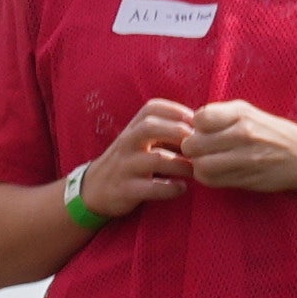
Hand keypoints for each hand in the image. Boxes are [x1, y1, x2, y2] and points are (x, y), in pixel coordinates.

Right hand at [80, 102, 197, 220]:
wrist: (94, 189)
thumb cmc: (128, 162)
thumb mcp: (138, 142)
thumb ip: (163, 132)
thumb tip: (202, 127)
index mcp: (132, 129)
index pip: (152, 108)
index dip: (177, 111)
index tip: (197, 124)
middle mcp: (127, 143)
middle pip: (150, 127)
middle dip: (178, 132)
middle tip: (200, 146)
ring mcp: (125, 166)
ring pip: (156, 159)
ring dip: (182, 164)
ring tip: (196, 171)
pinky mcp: (126, 189)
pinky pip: (151, 188)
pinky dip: (170, 188)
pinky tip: (181, 188)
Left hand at [179, 95, 296, 198]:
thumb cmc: (270, 132)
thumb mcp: (247, 113)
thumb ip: (218, 115)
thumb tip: (185, 124)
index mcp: (241, 114)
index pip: (198, 119)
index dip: (196, 126)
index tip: (204, 131)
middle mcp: (244, 134)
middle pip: (193, 144)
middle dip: (192, 148)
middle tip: (201, 150)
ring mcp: (247, 158)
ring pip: (201, 165)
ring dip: (199, 165)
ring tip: (208, 161)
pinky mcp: (248, 178)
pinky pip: (212, 181)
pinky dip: (208, 178)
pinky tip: (217, 172)